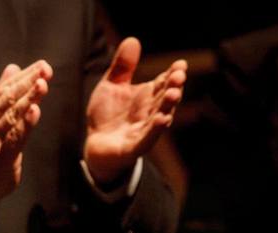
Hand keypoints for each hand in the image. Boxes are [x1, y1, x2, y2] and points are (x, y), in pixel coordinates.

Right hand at [0, 60, 52, 206]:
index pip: (8, 87)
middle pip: (10, 97)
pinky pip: (15, 137)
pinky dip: (25, 124)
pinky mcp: (2, 156)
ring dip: (28, 98)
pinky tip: (35, 112)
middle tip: (45, 70)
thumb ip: (3, 92)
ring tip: (42, 85)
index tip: (42, 65)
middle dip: (28, 82)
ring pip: (12, 114)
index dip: (25, 75)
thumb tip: (13, 67)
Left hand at [84, 37, 187, 184]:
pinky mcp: (134, 147)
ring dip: (167, 106)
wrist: (96, 146)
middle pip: (164, 98)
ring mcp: (144, 131)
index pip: (163, 82)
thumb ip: (122, 67)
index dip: (173, 74)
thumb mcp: (111, 86)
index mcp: (147, 96)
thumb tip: (132, 40)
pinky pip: (147, 139)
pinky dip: (155, 130)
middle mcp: (150, 112)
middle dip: (173, 87)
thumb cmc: (107, 116)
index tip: (181, 64)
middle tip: (179, 76)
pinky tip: (162, 119)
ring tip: (173, 93)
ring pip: (160, 117)